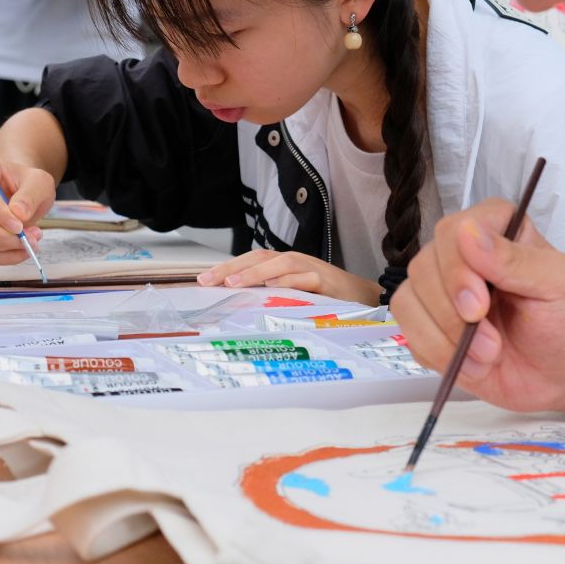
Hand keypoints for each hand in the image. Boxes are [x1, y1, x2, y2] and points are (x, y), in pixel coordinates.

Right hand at [0, 149, 55, 263]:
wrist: (20, 192)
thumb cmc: (26, 183)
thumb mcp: (39, 182)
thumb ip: (31, 195)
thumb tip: (18, 214)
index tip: (19, 227)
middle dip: (1, 235)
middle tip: (28, 240)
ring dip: (5, 247)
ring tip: (31, 241)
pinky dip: (4, 256)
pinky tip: (21, 249)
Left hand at [196, 250, 380, 305]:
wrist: (362, 297)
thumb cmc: (323, 296)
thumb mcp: (290, 295)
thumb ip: (268, 295)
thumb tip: (236, 304)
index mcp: (282, 265)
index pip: (250, 262)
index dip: (226, 268)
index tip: (202, 280)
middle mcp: (293, 262)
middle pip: (259, 258)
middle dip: (231, 268)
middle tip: (209, 280)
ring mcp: (310, 268)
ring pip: (280, 264)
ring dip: (255, 273)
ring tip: (233, 282)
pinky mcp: (326, 281)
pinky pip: (306, 278)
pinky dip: (288, 281)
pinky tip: (272, 287)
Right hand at [393, 202, 564, 411]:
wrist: (561, 373)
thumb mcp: (556, 284)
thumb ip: (514, 259)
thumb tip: (468, 233)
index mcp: (495, 230)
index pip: (451, 231)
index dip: (456, 269)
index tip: (479, 306)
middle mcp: (460, 256)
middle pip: (422, 267)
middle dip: (451, 314)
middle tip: (491, 342)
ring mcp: (439, 292)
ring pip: (407, 302)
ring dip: (444, 339)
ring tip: (487, 356)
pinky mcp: (428, 326)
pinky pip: (409, 336)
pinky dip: (439, 356)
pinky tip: (473, 364)